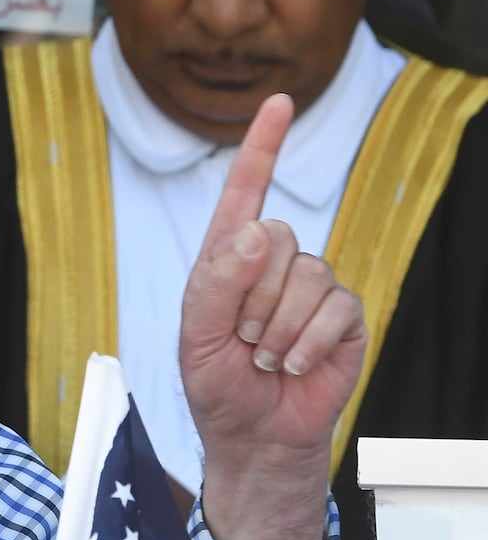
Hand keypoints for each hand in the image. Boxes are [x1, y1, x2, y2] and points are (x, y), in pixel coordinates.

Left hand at [178, 93, 366, 539]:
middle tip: (240, 342)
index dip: (261, 148)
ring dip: (275, 328)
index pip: (246, 194)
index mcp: (229, 260)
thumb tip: (258, 231)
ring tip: (261, 359)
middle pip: (277, 237)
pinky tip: (287, 368)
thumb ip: (215, 281)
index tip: (279, 101)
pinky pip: (333, 306)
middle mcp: (274, 265)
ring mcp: (312, 289)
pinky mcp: (343, 316)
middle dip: (251, 297)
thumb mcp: (196, 336)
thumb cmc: (216, 387)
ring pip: (306, 273)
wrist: (253, 438)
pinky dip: (303, 343)